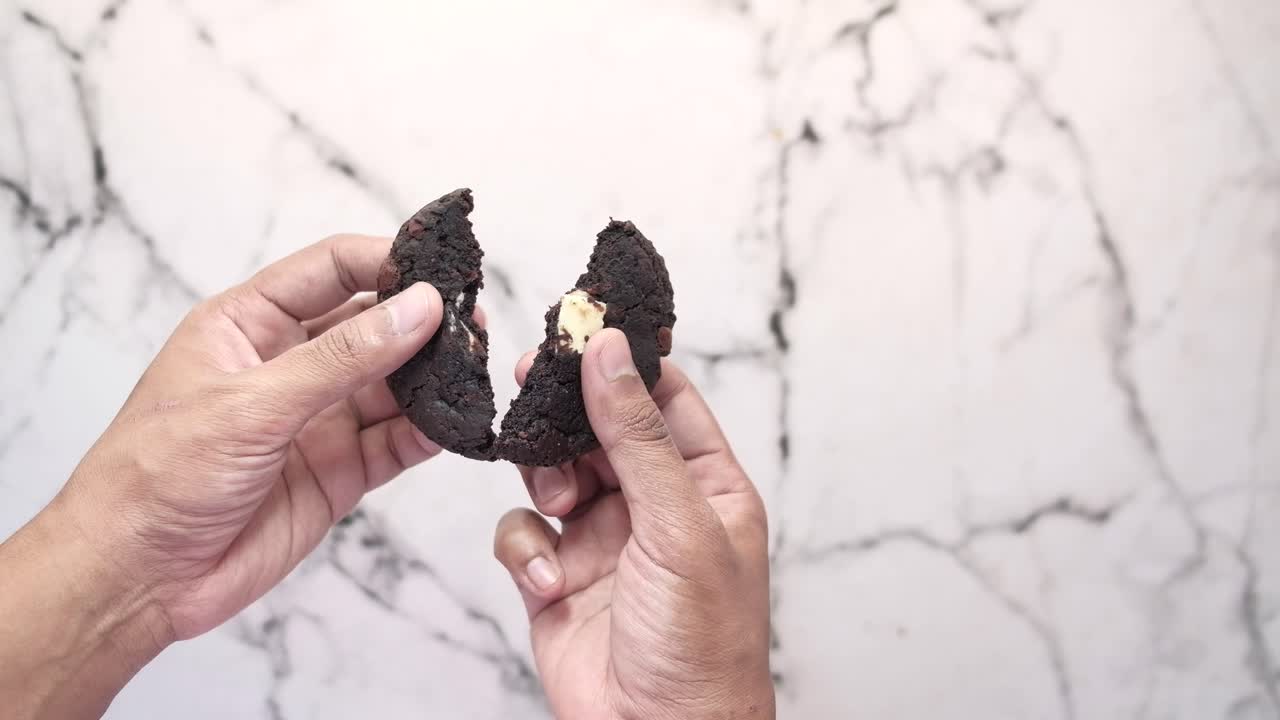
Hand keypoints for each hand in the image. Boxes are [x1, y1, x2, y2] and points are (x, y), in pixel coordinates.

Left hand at [0, 235, 446, 716]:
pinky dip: (430, 432)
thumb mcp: (252, 403)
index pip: (330, 270)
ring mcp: (318, 419)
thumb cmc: (157, 475)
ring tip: (477, 370)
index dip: (386, 261)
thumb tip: (417, 309)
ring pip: (394, 383)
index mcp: (250, 325)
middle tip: (475, 322)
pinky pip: (397, 441)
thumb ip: (343, 357)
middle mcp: (290, 366)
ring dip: (435, 377)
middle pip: (373, 325)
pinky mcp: (340, 471)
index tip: (440, 267)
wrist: (138, 577)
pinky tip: (458, 424)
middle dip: (423, 321)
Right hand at [493, 329, 774, 719]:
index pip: (666, 399)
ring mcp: (602, 539)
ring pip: (553, 471)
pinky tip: (547, 578)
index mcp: (705, 486)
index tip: (584, 327)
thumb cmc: (700, 645)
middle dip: (566, 411)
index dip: (626, 361)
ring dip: (544, 475)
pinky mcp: (557, 576)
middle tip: (533, 381)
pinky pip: (521, 531)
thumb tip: (611, 353)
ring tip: (555, 499)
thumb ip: (638, 436)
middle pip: (600, 427)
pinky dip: (523, 548)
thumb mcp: (678, 525)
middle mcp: (653, 505)